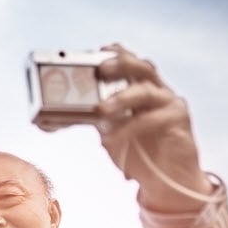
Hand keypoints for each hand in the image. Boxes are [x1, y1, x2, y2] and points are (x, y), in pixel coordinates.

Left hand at [96, 43, 212, 212]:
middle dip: (121, 64)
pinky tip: (113, 139)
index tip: (100, 50)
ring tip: (101, 109)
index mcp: (140, 88)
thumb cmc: (138, 152)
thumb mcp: (110, 132)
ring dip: (121, 98)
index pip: (129, 62)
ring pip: (145, 91)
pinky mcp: (178, 121)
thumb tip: (49, 119)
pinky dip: (129, 128)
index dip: (116, 53)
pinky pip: (152, 120)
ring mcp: (169, 104)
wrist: (166, 178)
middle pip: (141, 67)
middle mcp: (157, 90)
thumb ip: (92, 119)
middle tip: (101, 69)